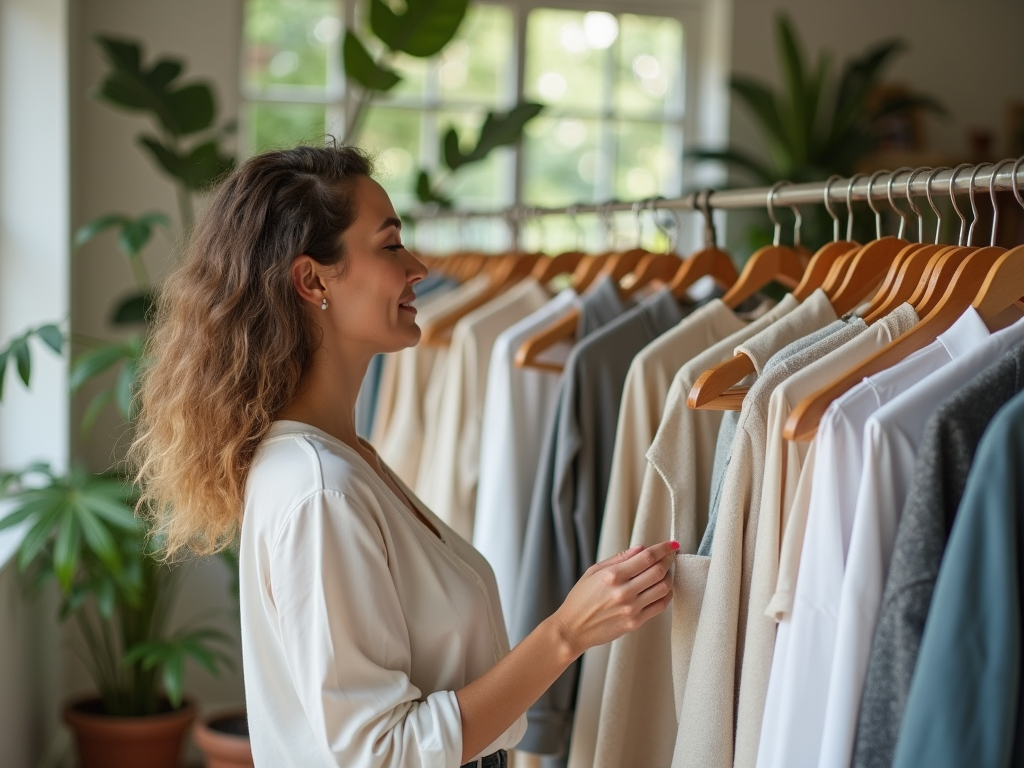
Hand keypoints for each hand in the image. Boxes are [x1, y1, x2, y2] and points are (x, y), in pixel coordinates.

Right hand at [549, 540, 677, 658]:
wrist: (573, 629)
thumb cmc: (580, 598)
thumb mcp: (593, 572)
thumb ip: (618, 559)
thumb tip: (641, 549)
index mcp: (612, 576)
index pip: (646, 558)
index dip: (663, 548)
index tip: (671, 543)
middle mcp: (623, 592)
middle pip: (658, 571)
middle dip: (668, 559)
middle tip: (670, 554)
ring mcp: (631, 609)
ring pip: (663, 588)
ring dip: (669, 576)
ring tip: (666, 571)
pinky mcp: (635, 622)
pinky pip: (660, 606)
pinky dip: (667, 595)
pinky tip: (664, 589)